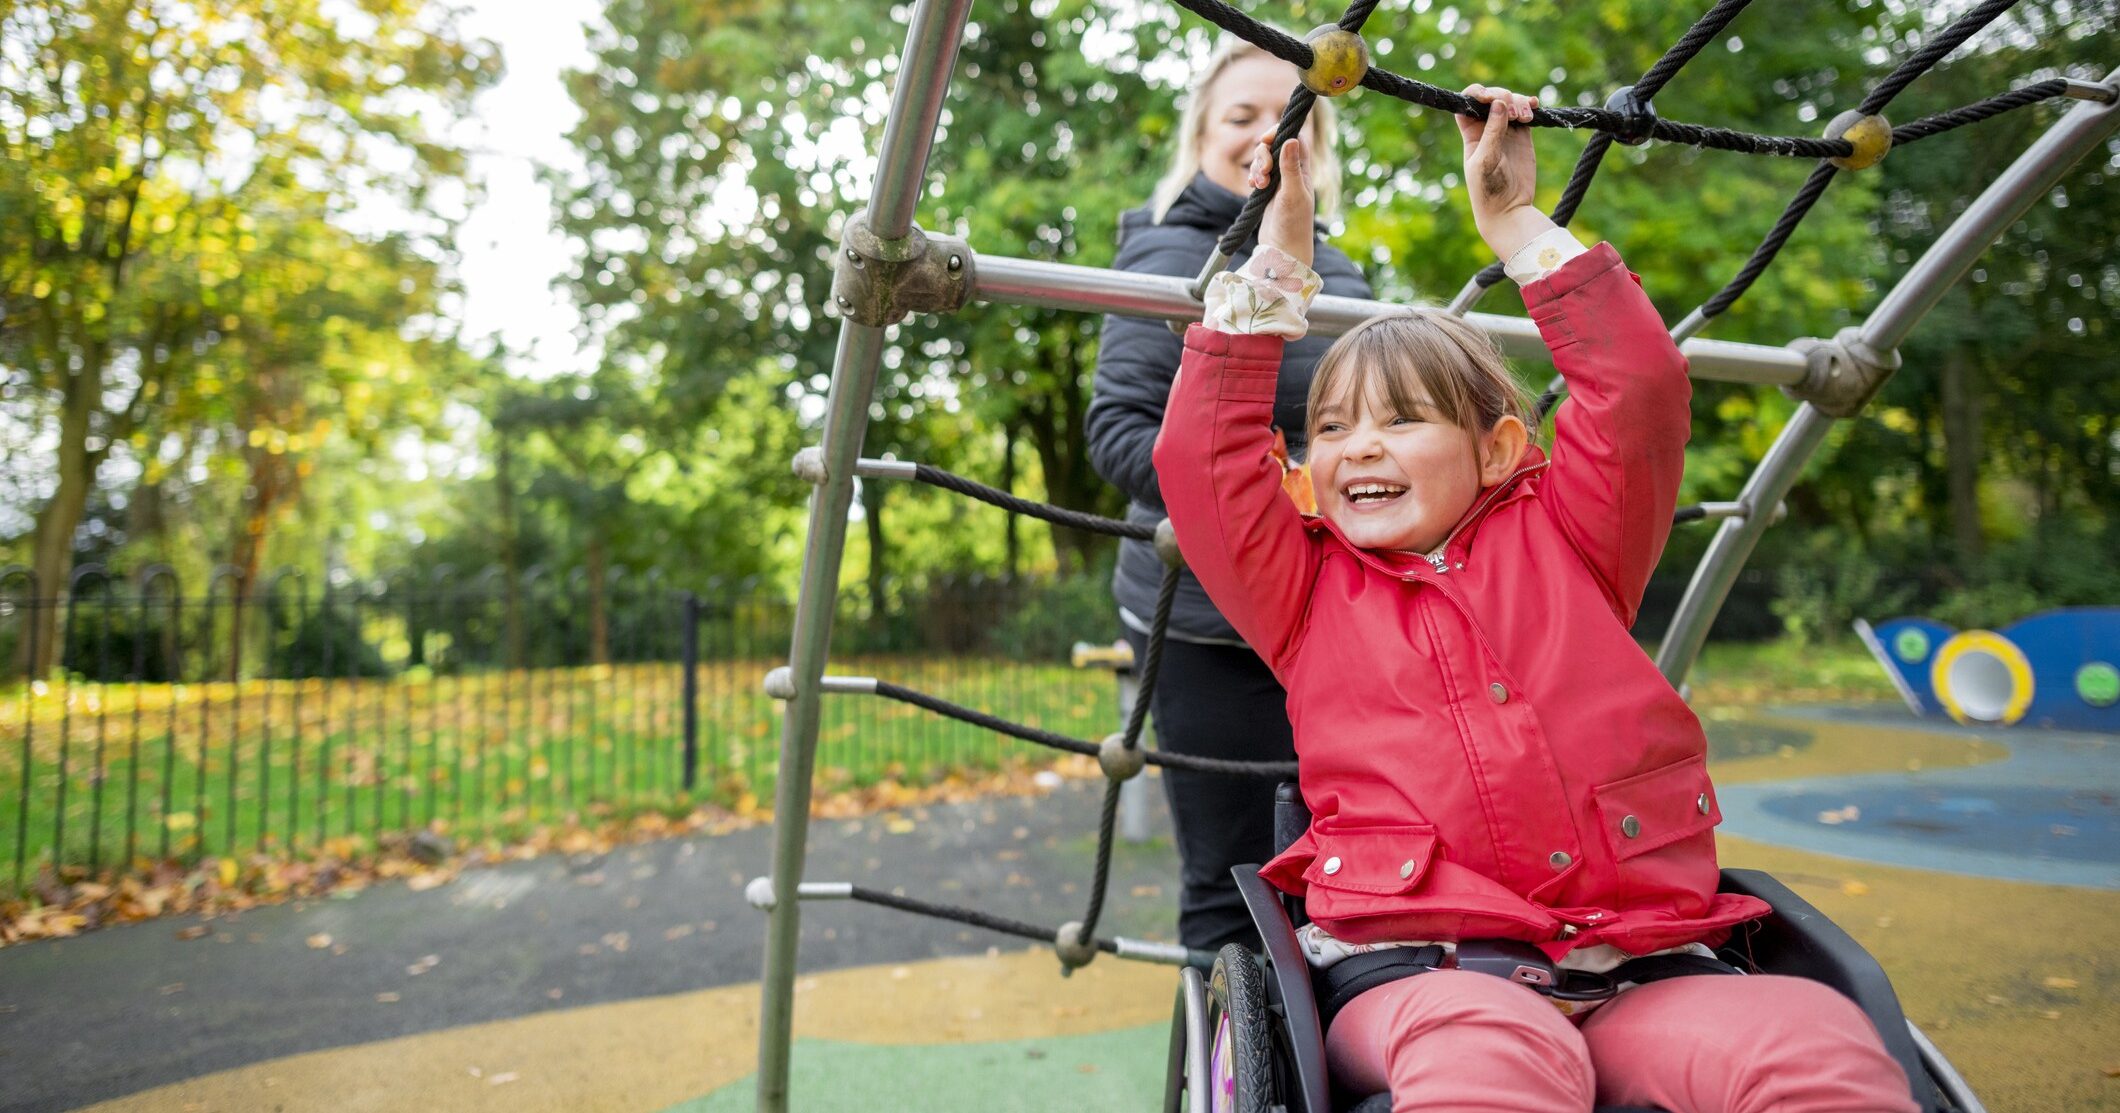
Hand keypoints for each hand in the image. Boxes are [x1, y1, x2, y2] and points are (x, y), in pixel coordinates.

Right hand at [1246, 132, 1313, 269]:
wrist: (1284, 251)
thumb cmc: (1294, 225)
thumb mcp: (1293, 194)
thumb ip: (1291, 167)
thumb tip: (1291, 139)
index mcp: (1303, 170)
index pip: (1295, 138)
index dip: (1279, 133)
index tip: (1266, 139)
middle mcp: (1293, 173)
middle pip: (1275, 147)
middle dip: (1263, 154)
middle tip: (1263, 172)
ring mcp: (1280, 182)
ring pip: (1264, 160)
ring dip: (1256, 167)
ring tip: (1258, 186)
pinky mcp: (1269, 192)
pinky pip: (1258, 174)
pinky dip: (1253, 176)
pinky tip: (1253, 187)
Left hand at [1455, 84, 1553, 259]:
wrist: (1508, 209)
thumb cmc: (1488, 189)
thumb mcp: (1486, 160)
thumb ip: (1492, 132)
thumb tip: (1499, 103)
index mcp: (1471, 134)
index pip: (1467, 104)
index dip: (1476, 94)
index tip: (1488, 98)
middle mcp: (1487, 129)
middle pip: (1493, 99)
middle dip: (1503, 97)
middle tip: (1513, 112)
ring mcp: (1506, 130)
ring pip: (1510, 103)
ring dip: (1519, 102)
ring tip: (1525, 117)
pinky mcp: (1523, 135)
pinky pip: (1525, 113)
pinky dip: (1530, 105)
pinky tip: (1535, 105)